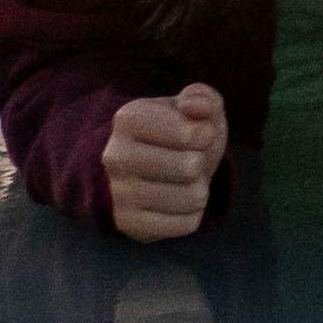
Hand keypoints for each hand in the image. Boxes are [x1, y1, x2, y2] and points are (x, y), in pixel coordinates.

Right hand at [100, 81, 227, 238]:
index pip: (190, 133)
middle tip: (188, 159)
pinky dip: (192, 213)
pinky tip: (177, 202)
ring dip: (200, 189)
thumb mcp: (193, 107)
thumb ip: (202, 98)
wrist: (144, 171)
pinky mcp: (129, 225)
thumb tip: (195, 106)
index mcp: (129, 119)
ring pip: (193, 197)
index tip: (195, 134)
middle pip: (191, 167)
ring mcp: (119, 194)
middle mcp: (116, 156)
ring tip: (183, 181)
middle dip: (201, 162)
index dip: (205, 134)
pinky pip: (187, 224)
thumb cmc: (176, 134)